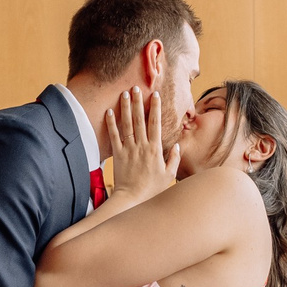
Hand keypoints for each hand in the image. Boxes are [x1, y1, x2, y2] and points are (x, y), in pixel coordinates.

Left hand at [98, 84, 179, 203]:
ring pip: (127, 124)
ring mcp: (129, 149)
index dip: (155, 108)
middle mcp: (142, 146)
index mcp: (156, 149)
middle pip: (140, 119)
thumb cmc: (152, 189)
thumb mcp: (169, 175)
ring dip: (125, 108)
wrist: (132, 199)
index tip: (155, 94)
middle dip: (138, 102)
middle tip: (136, 87)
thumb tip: (178, 145)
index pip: (155, 123)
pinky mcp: (117, 154)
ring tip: (124, 93)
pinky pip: (114, 136)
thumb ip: (174, 159)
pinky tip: (109, 111)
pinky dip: (111, 123)